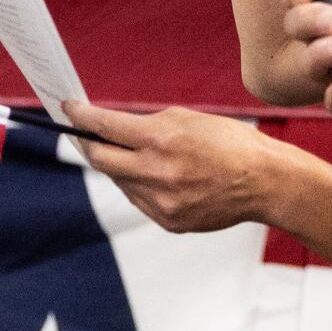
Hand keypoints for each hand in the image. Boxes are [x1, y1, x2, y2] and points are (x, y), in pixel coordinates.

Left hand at [62, 102, 283, 232]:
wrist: (263, 181)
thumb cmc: (228, 143)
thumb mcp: (184, 119)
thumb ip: (146, 125)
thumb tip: (113, 129)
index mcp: (160, 139)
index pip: (105, 126)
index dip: (81, 116)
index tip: (68, 109)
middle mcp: (155, 172)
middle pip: (100, 159)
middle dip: (88, 143)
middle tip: (82, 134)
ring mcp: (160, 201)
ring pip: (120, 181)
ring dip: (118, 165)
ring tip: (134, 154)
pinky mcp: (168, 221)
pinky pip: (139, 200)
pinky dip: (139, 185)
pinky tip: (156, 176)